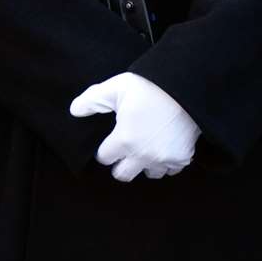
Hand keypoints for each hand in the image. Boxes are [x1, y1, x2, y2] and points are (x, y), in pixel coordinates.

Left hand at [69, 72, 200, 181]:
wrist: (187, 86)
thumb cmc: (150, 85)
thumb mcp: (116, 87)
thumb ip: (92, 100)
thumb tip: (74, 111)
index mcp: (124, 140)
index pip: (104, 158)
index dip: (105, 149)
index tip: (109, 142)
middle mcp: (142, 155)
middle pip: (123, 174)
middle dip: (121, 164)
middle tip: (124, 151)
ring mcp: (163, 158)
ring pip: (149, 173)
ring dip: (145, 164)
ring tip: (146, 149)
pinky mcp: (182, 157)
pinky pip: (171, 169)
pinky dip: (167, 162)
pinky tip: (165, 148)